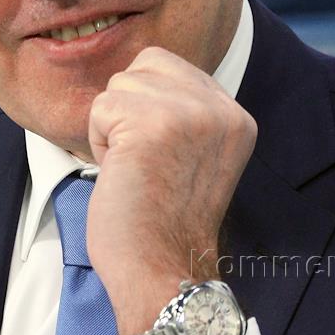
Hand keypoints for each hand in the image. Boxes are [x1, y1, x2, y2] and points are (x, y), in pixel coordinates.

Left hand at [86, 46, 257, 334]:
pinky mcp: (153, 124)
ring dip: (112, 127)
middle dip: (128, 109)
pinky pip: (100, 109)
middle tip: (143, 159)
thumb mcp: (194, 151)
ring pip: (119, 86)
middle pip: (144, 65)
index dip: (147, 103)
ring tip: (134, 167)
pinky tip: (122, 173)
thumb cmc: (162, 218)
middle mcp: (220, 109)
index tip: (158, 153)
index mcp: (235, 115)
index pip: (170, 65)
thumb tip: (138, 73)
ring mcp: (189, 114)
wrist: (161, 269)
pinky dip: (98, 143)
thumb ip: (184, 110)